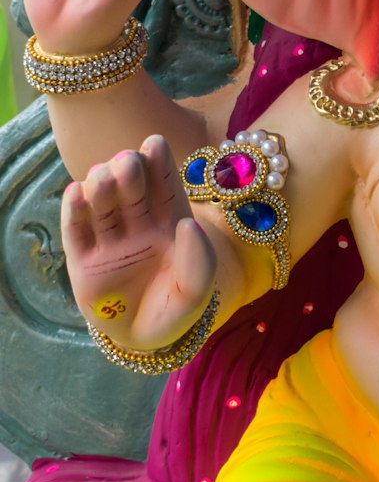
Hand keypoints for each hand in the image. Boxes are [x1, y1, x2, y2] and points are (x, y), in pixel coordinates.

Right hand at [61, 135, 216, 351]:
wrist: (144, 339)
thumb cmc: (176, 309)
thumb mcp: (197, 292)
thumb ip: (199, 261)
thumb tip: (189, 224)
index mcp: (169, 223)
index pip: (164, 188)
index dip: (159, 164)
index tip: (155, 142)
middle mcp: (138, 224)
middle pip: (130, 190)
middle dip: (129, 171)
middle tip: (128, 162)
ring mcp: (109, 239)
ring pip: (102, 203)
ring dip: (101, 186)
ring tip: (103, 177)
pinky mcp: (82, 259)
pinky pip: (76, 230)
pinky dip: (74, 210)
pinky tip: (77, 193)